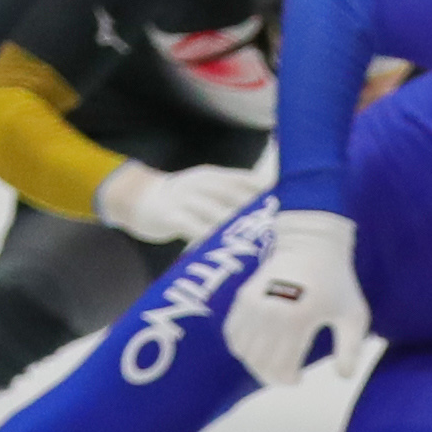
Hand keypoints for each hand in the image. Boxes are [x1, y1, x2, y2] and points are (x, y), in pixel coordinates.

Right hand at [93, 158, 269, 245]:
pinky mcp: (172, 215)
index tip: (292, 215)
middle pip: (237, 198)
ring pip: (218, 215)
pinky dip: (209, 242)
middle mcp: (204, 183)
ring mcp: (187, 198)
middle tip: (280, 240)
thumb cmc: (184, 201)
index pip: (249, 183)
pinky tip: (222, 256)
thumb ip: (233, 197)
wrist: (139, 197)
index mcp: (217, 176)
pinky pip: (194, 229)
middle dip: (258, 218)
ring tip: (257, 252)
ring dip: (237, 234)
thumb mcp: (208, 190)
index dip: (270, 198)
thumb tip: (269, 210)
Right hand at [223, 208, 370, 387]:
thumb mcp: (353, 316)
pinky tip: (258, 345)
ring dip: (256, 363)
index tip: (298, 378)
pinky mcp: (243, 297)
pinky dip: (241, 346)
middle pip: (260, 363)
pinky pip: (233, 334)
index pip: (281, 368)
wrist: (311, 245)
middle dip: (272, 376)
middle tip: (285, 374)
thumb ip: (351, 350)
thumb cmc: (337, 283)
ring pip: (243, 352)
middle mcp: (270, 314)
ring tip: (272, 360)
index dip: (288, 380)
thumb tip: (343, 377)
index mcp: (297, 321)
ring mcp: (253, 305)